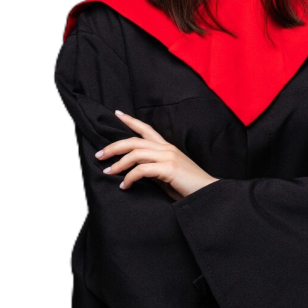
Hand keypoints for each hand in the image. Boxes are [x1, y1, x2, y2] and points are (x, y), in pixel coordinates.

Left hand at [95, 110, 218, 199]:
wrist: (208, 193)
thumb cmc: (188, 187)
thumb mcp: (167, 174)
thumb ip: (154, 168)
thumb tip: (134, 169)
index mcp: (167, 147)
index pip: (146, 129)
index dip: (130, 121)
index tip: (117, 114)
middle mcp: (166, 148)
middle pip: (134, 140)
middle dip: (114, 146)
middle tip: (99, 155)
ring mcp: (168, 157)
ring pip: (135, 153)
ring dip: (118, 163)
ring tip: (108, 172)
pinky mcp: (168, 168)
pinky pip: (141, 169)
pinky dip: (129, 177)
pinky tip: (125, 186)